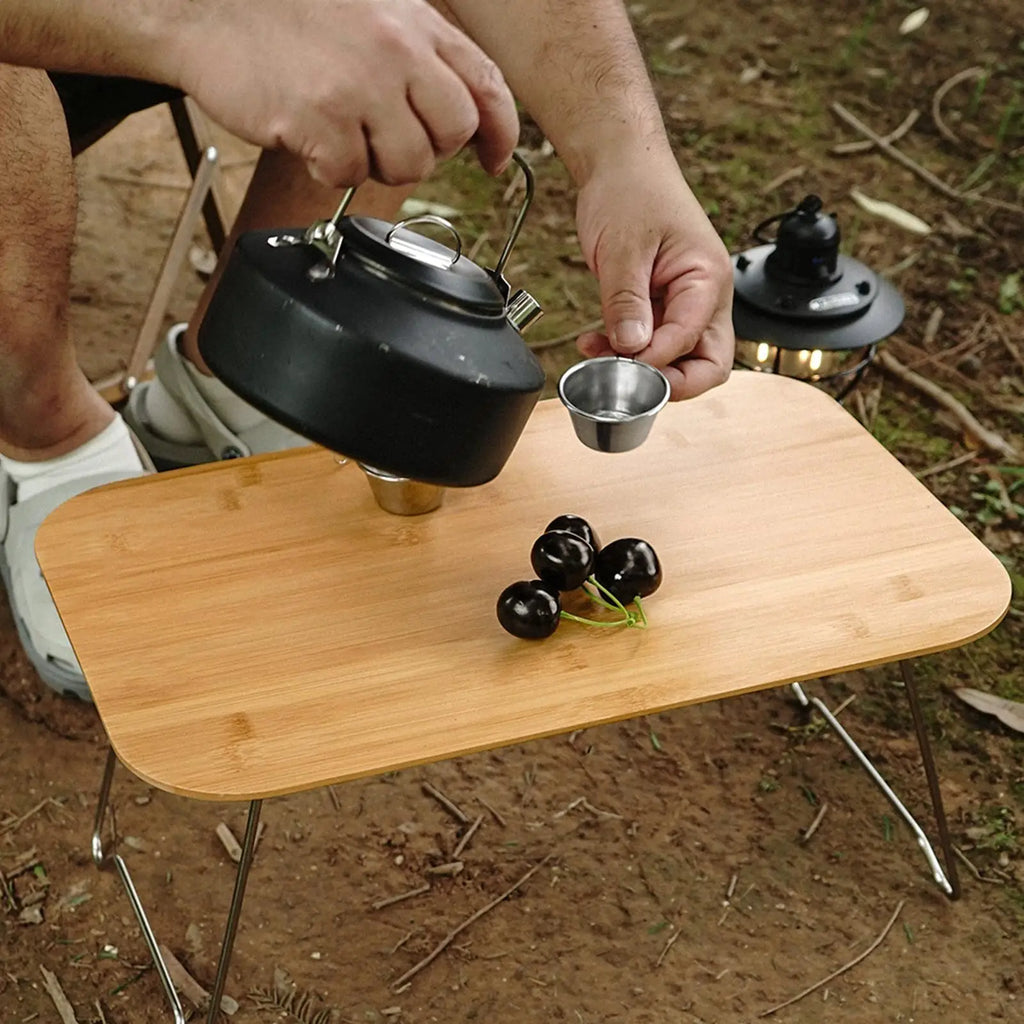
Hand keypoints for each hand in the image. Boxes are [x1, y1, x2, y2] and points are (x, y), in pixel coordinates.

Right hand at [173, 0, 519, 186]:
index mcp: (414, 22)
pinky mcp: (320, 118)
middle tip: (386, 138)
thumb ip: (417, 52)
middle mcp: (395, 49)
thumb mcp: (370, 9)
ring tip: (340, 132)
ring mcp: (359, 84)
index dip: (500, 132)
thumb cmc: (285, 11)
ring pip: (408, 164)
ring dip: (376, 163)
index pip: (486, 84)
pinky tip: (308, 136)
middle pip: (452, 133)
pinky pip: (349, 175)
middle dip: (426, 150)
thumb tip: (462, 119)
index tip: (494, 160)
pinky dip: (328, 168)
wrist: (205, 3)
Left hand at [573, 150, 734, 400]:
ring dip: (642, 367)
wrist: (620, 164)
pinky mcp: (662, 304)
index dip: (659, 361)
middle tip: (625, 381)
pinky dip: (628, 351)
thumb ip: (626, 302)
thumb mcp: (622, 250)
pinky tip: (597, 344)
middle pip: (708, 363)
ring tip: (599, 356)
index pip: (696, 341)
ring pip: (679, 357)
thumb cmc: (630, 191)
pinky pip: (653, 341)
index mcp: (708, 279)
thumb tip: (631, 348)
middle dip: (668, 381)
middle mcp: (705, 296)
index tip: (623, 364)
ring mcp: (685, 302)